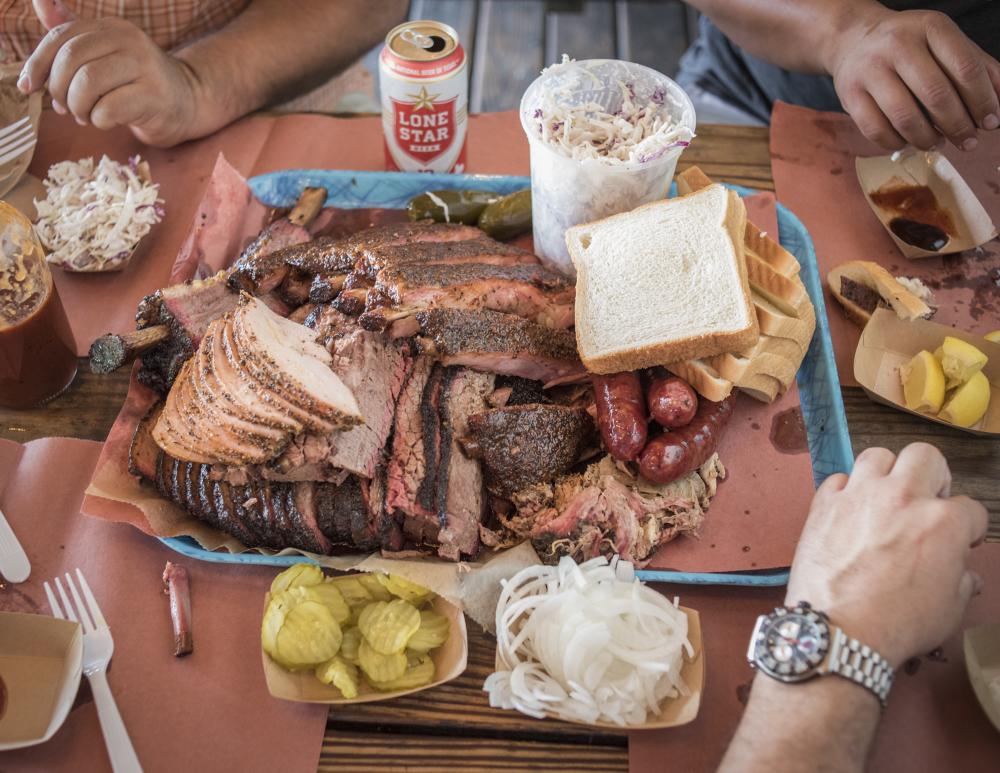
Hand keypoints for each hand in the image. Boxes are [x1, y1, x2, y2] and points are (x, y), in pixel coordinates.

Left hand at [18, 2, 200, 146]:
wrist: (186, 102)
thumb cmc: (137, 82)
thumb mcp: (104, 53)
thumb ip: (72, 33)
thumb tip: (40, 1)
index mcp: (111, 27)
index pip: (60, 38)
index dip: (37, 63)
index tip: (29, 86)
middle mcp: (129, 40)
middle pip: (71, 61)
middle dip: (58, 89)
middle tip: (65, 107)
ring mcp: (144, 67)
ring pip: (87, 85)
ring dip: (78, 107)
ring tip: (85, 115)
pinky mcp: (154, 96)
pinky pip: (108, 109)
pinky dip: (99, 120)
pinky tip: (106, 121)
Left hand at [785, 443, 986, 666]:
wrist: (839, 629)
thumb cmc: (897, 623)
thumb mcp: (948, 609)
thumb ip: (960, 582)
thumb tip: (964, 575)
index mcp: (942, 522)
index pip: (971, 509)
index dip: (969, 528)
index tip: (961, 540)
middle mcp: (902, 498)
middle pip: (926, 457)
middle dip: (933, 476)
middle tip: (926, 501)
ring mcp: (859, 496)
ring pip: (878, 455)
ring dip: (886, 473)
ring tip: (885, 497)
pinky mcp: (824, 503)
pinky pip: (837, 479)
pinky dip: (846, 490)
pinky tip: (850, 511)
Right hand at [825, 7, 999, 150]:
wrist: (853, 39)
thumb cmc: (910, 46)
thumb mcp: (946, 44)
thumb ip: (979, 68)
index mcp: (930, 28)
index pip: (965, 68)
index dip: (982, 100)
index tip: (991, 122)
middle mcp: (898, 45)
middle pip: (936, 95)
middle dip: (958, 125)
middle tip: (967, 141)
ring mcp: (869, 70)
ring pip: (905, 117)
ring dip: (927, 139)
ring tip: (937, 143)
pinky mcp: (849, 95)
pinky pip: (877, 130)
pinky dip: (897, 143)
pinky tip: (907, 141)